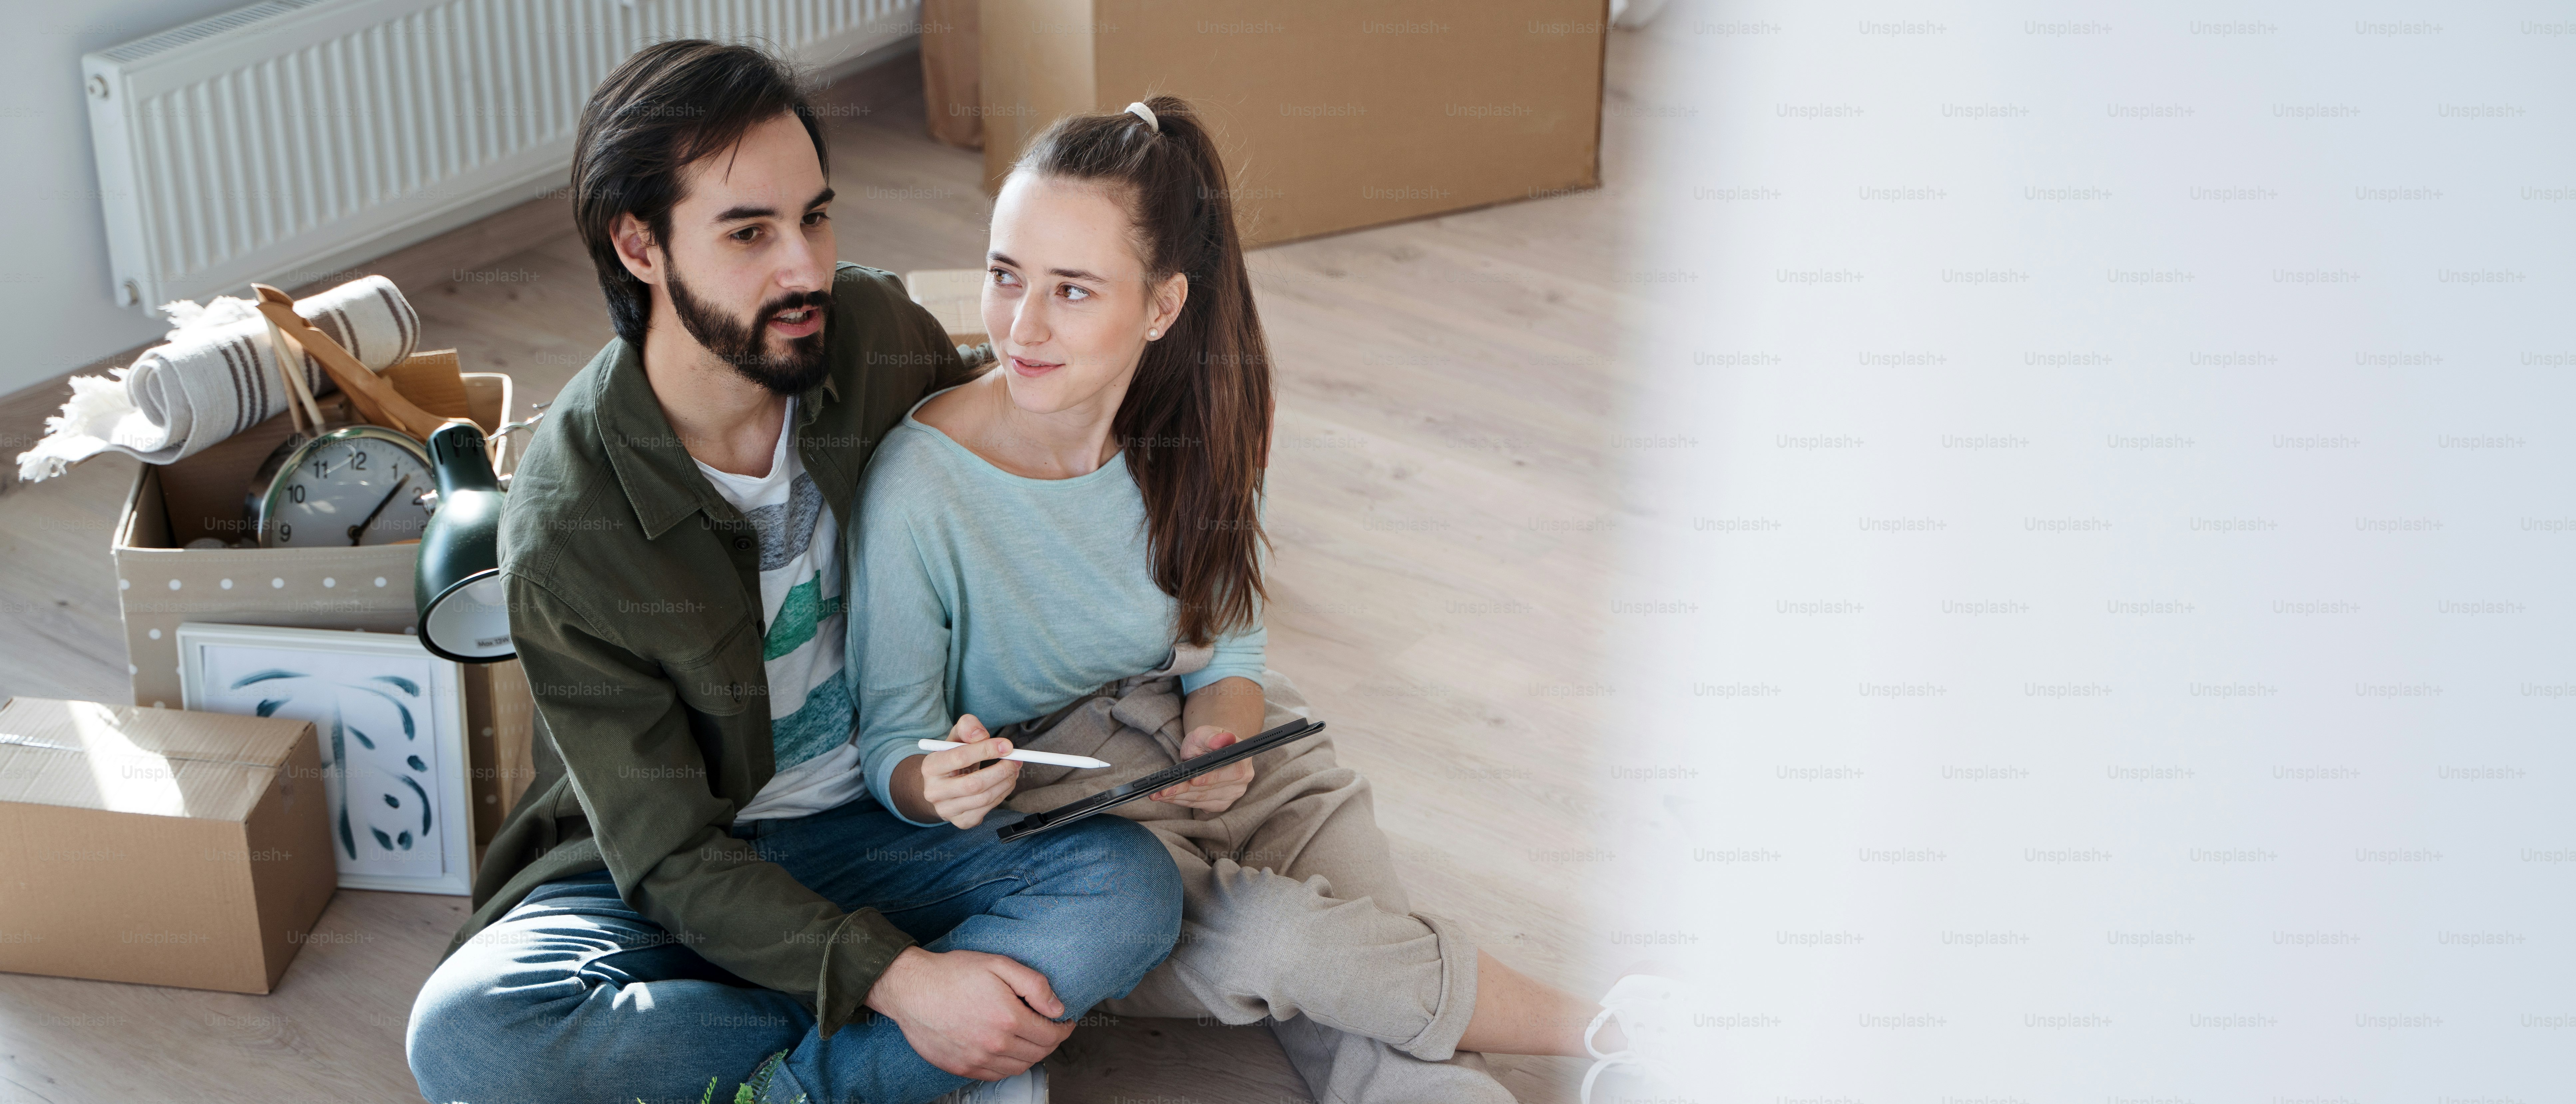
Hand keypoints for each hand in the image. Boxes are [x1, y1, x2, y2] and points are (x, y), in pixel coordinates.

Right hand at [864, 946, 1071, 1079]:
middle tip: (1050, 1028)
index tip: (1064, 1021)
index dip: (1063, 1028)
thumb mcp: (999, 964)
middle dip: (1050, 1041)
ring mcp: (977, 1060)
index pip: (1051, 1035)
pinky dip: (1008, 1066)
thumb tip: (1057, 1007)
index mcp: (1008, 1018)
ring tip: (1029, 1038)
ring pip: (1019, 1067)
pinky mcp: (961, 1067)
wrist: (911, 989)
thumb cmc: (951, 974)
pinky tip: (1007, 1050)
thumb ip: (1034, 985)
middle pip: (1038, 1054)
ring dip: (1031, 1055)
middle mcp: (994, 1045)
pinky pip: (996, 1075)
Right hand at [911, 715, 1020, 828]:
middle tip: (1015, 760)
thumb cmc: (953, 757)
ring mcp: (947, 810)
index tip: (1007, 746)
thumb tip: (981, 735)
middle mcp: (934, 791)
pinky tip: (1005, 783)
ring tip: (1013, 770)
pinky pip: (988, 809)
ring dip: (1006, 783)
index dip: (986, 750)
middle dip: (1001, 771)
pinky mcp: (961, 821)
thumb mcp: (956, 737)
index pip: (960, 757)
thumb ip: (967, 727)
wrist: (942, 786)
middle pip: (974, 784)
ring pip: (984, 798)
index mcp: (930, 767)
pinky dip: (1003, 795)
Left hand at [1151, 725, 1253, 812]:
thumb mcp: (1205, 733)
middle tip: (1162, 789)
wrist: (1209, 751)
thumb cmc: (1207, 741)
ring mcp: (1232, 795)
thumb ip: (1212, 736)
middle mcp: (1242, 781)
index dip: (1211, 777)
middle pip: (1211, 789)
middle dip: (1184, 789)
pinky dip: (1180, 801)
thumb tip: (1221, 739)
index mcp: (1243, 761)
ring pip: (1202, 799)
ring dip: (1178, 797)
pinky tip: (1166, 797)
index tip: (1192, 779)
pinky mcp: (1220, 804)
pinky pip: (1198, 805)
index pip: (1230, 773)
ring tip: (1157, 794)